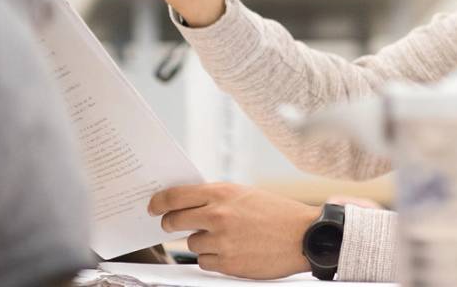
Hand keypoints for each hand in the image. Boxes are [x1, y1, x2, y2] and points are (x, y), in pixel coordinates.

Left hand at [149, 182, 319, 278]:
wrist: (304, 236)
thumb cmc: (279, 214)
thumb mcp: (247, 195)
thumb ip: (218, 198)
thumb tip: (189, 204)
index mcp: (222, 193)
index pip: (176, 196)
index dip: (159, 202)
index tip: (153, 206)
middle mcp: (218, 216)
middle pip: (174, 221)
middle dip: (170, 223)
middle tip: (172, 224)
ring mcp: (220, 241)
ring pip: (191, 243)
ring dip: (202, 241)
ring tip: (228, 237)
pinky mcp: (226, 263)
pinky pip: (204, 261)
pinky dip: (213, 257)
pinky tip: (233, 250)